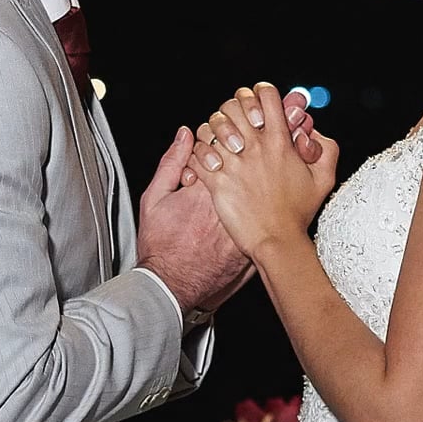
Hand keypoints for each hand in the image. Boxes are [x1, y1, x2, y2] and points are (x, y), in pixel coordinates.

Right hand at [136, 126, 256, 314]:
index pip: (230, 154)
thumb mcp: (155, 198)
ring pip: (263, 200)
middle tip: (259, 150)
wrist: (169, 286)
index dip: (233, 144)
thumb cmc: (160, 246)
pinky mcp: (249, 252)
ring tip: (266, 178)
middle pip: (252, 173)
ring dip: (268, 185)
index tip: (233, 142)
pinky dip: (267, 219)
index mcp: (207, 190)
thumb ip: (171, 162)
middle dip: (257, 158)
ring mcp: (242, 231)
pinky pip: (265, 230)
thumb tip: (184, 135)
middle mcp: (229, 209)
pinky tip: (264, 214)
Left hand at [185, 82, 341, 260]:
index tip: (258, 103)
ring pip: (211, 125)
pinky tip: (206, 160)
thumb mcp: (324, 178)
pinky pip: (197, 153)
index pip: (267, 95)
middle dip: (233, 106)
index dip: (261, 92)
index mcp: (280, 142)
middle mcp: (255, 147)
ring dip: (213, 129)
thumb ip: (325, 148)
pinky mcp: (217, 180)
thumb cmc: (298, 214)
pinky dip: (198, 153)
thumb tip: (312, 131)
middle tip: (235, 118)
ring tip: (218, 139)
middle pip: (235, 103)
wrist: (277, 242)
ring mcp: (234, 163)